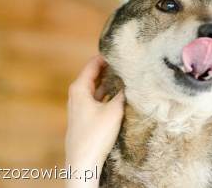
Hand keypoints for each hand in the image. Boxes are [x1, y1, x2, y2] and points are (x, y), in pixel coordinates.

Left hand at [65, 55, 123, 187]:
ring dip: (110, 82)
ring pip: (97, 87)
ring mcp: (80, 105)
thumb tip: (134, 79)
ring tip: (127, 75)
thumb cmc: (95, 134)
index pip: (93, 63)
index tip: (122, 50)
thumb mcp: (114, 110)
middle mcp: (77, 94)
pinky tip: (120, 94)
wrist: (83, 161)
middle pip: (95, 74)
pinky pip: (98, 98)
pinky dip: (108, 93)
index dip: (107, 56)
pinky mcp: (86, 116)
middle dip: (110, 68)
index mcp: (79, 87)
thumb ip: (123, 93)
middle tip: (128, 62)